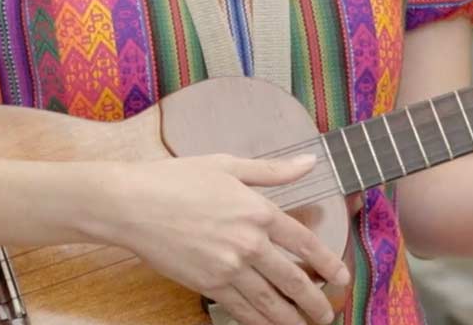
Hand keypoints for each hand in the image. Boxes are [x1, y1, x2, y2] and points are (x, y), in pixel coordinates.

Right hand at [100, 153, 348, 324]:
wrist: (131, 204)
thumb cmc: (174, 179)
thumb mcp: (226, 165)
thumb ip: (272, 170)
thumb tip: (310, 162)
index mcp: (258, 211)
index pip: (305, 243)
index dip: (328, 263)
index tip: (341, 277)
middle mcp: (249, 243)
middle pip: (294, 280)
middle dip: (315, 302)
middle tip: (327, 314)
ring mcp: (229, 268)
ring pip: (271, 302)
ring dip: (292, 319)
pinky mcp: (208, 285)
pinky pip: (242, 310)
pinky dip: (259, 322)